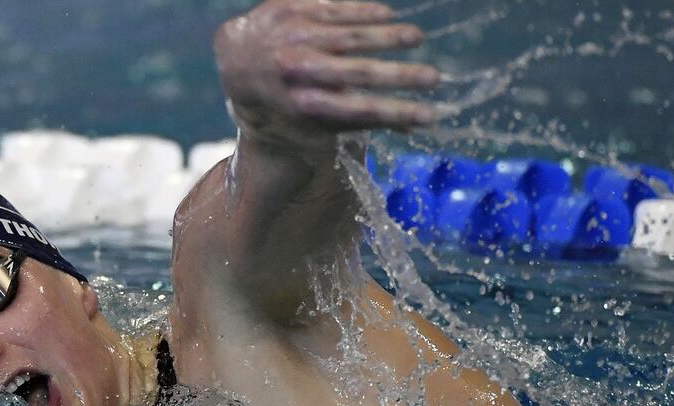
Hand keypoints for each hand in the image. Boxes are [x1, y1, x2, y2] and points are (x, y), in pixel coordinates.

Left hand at [215, 0, 439, 144]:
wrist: (237, 62)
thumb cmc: (285, 100)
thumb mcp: (313, 121)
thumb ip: (360, 121)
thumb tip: (414, 126)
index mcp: (303, 107)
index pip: (359, 112)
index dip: (397, 114)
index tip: (430, 116)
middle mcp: (297, 72)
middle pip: (359, 74)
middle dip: (402, 77)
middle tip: (436, 79)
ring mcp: (293, 37)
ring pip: (351, 36)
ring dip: (388, 37)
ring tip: (418, 38)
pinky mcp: (291, 8)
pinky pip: (336, 8)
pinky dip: (365, 13)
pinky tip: (389, 15)